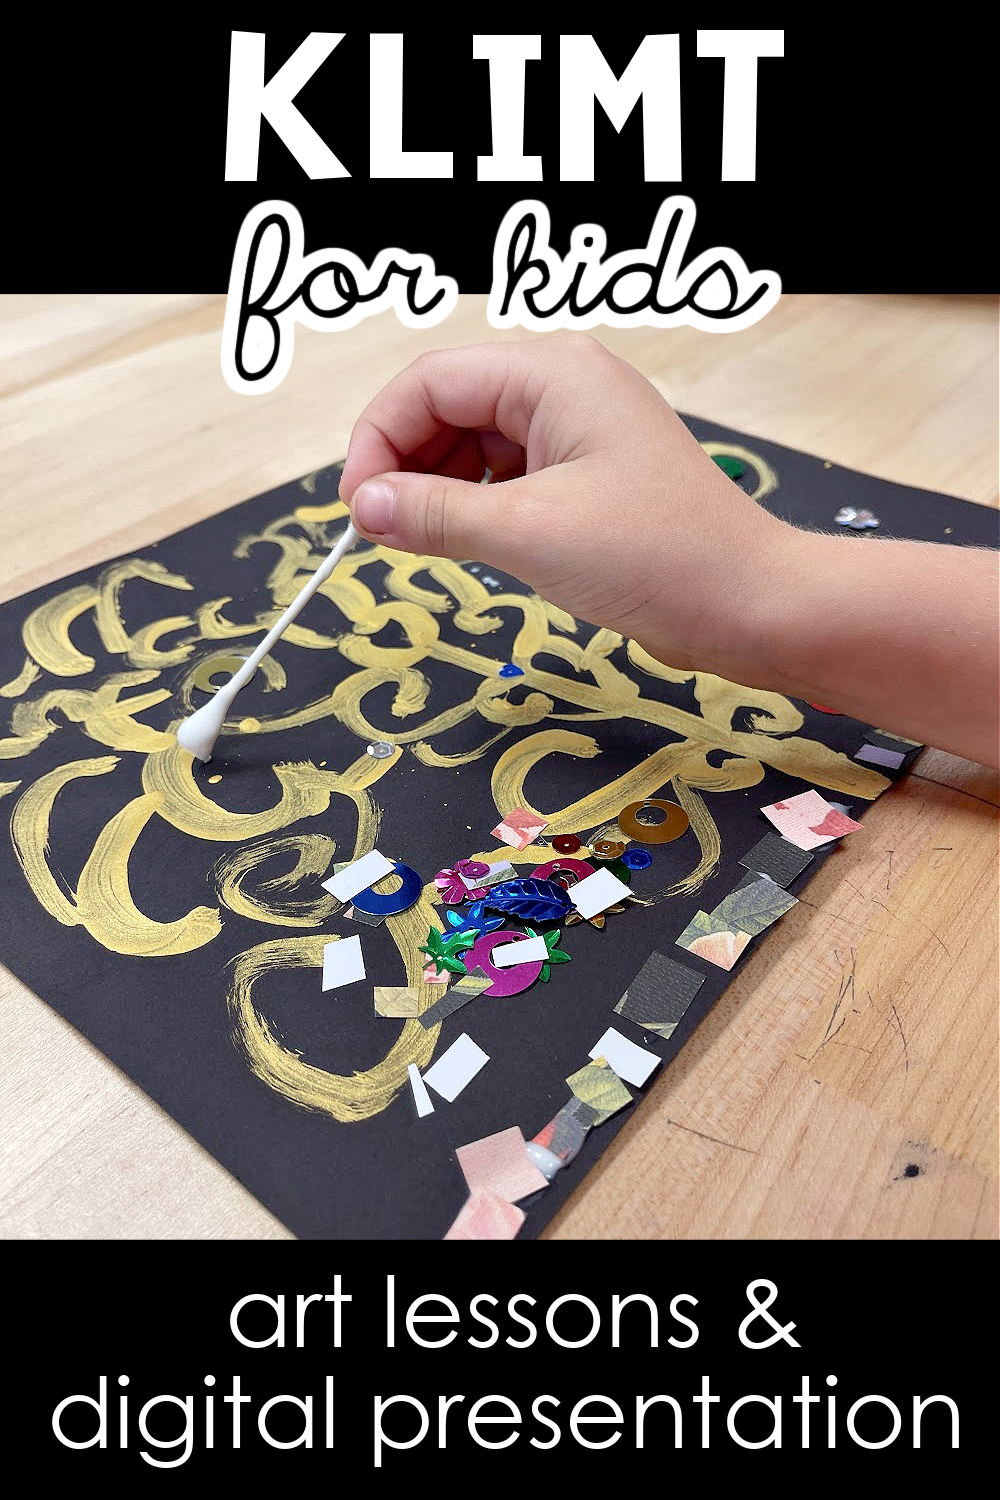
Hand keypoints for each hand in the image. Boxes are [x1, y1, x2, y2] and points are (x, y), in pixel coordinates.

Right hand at [339, 336, 788, 679]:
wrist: (750, 604)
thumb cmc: (659, 556)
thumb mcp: (529, 533)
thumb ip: (436, 515)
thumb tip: (363, 508)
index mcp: (553, 373)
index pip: (429, 381)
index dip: (378, 439)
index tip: (355, 507)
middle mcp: (564, 387)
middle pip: (447, 407)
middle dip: (404, 466)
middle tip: (379, 533)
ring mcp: (577, 431)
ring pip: (472, 444)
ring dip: (435, 491)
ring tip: (418, 545)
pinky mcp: (586, 476)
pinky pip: (505, 476)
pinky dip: (472, 508)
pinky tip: (461, 544)